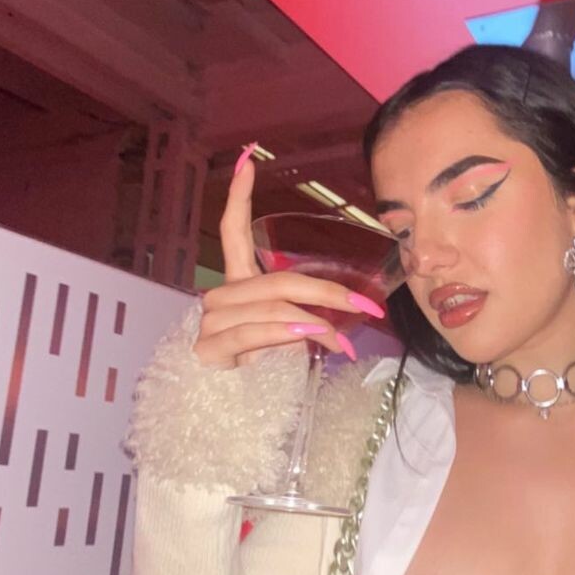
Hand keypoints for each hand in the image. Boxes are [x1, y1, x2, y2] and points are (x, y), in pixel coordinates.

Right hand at [193, 150, 372, 368]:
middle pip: (278, 282)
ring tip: (341, 341)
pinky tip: (308, 338)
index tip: (247, 159)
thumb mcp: (290, 338)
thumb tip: (348, 318)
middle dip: (328, 292)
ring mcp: (210, 322)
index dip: (238, 195)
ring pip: (273, 308)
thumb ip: (309, 319)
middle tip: (366, 306)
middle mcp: (220, 298)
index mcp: (238, 286)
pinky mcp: (208, 348)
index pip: (232, 233)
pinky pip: (255, 332)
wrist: (223, 415)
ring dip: (315, 323)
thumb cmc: (261, 371)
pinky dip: (286, 333)